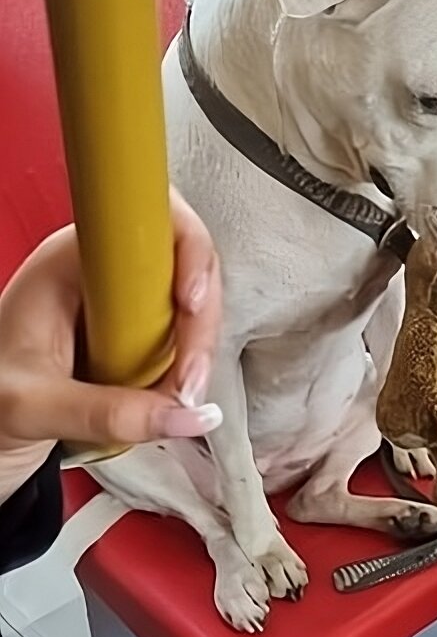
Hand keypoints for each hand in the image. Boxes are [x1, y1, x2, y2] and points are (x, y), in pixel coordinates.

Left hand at [0, 188, 222, 503]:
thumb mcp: (36, 408)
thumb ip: (109, 414)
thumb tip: (189, 417)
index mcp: (68, 262)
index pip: (144, 219)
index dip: (184, 248)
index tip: (191, 301)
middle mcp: (102, 273)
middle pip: (184, 266)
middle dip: (199, 324)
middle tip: (188, 380)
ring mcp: (124, 303)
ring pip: (192, 307)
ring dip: (197, 355)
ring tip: (179, 402)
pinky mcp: (137, 336)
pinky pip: (183, 341)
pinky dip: (188, 372)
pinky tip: (173, 402)